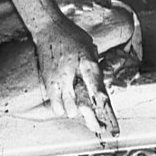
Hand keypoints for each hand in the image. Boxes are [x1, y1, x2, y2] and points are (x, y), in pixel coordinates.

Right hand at [34, 15, 118, 135]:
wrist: (47, 28)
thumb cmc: (70, 36)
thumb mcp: (89, 47)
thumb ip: (94, 66)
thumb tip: (99, 85)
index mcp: (85, 61)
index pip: (95, 84)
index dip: (102, 99)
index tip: (108, 113)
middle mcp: (70, 72)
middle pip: (81, 103)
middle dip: (91, 118)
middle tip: (100, 128)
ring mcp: (57, 79)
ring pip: (67, 108)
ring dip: (76, 112)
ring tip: (84, 115)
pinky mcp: (47, 82)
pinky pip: (55, 104)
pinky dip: (62, 108)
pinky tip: (68, 108)